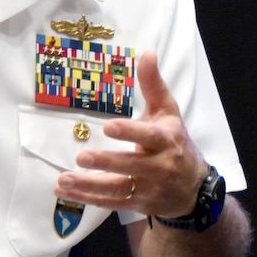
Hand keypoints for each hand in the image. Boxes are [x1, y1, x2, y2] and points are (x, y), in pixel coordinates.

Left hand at [55, 51, 205, 217]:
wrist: (192, 188)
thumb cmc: (176, 142)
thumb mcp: (168, 112)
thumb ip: (153, 85)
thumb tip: (146, 53)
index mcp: (166, 140)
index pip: (149, 136)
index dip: (130, 132)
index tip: (109, 127)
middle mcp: (159, 166)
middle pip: (131, 165)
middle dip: (106, 162)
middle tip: (81, 157)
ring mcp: (148, 188)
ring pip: (118, 189)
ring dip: (89, 186)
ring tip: (64, 179)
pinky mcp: (138, 203)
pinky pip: (111, 203)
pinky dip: (87, 199)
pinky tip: (65, 192)